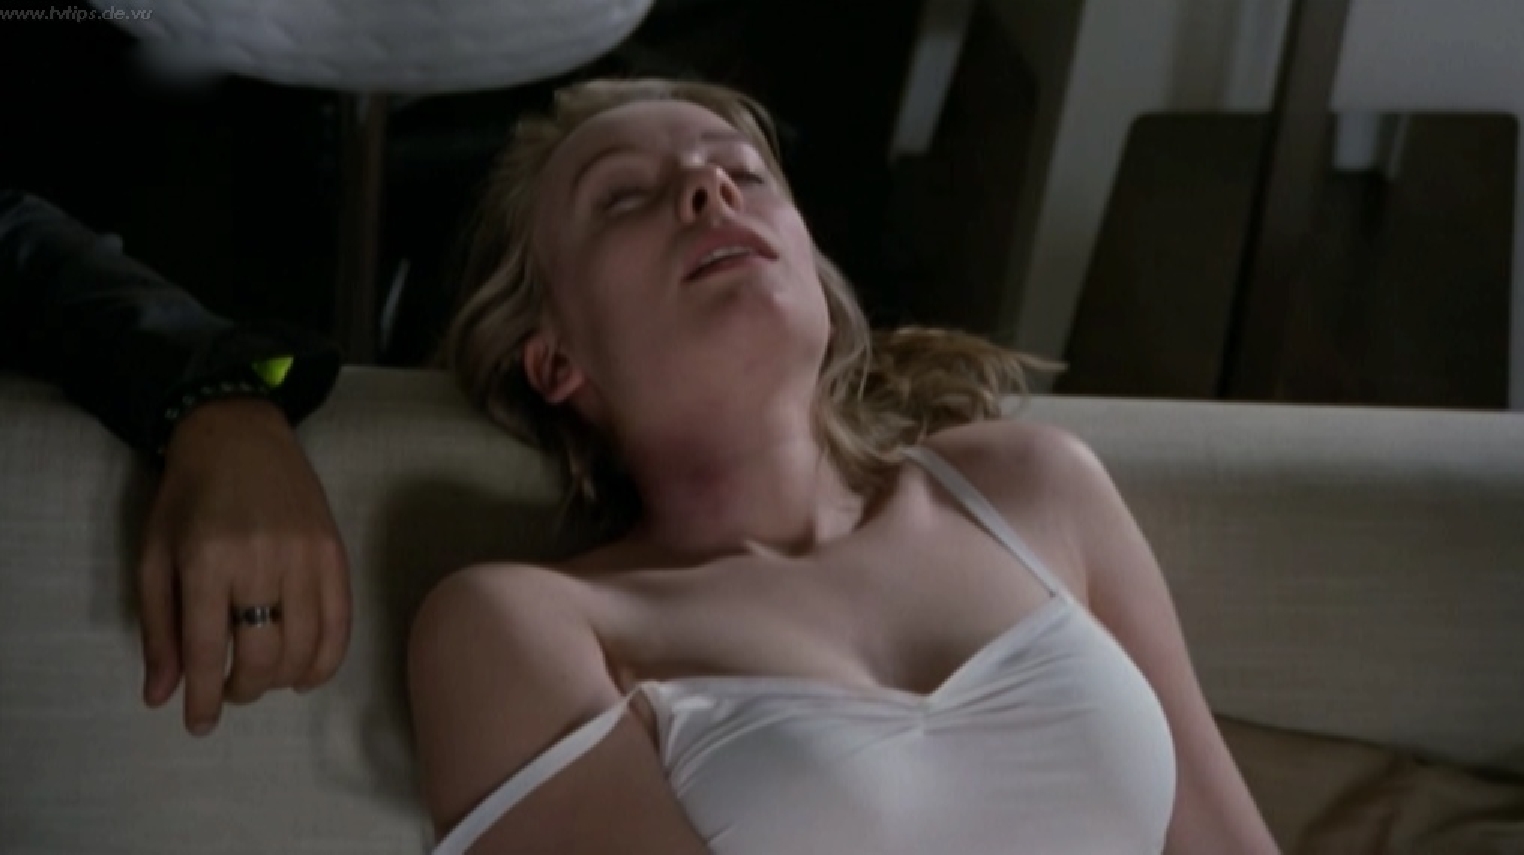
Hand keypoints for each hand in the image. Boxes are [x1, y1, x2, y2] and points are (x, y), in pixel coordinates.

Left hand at [138, 397, 350, 735]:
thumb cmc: (187, 497)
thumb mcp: (154, 558)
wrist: (239, 436)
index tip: (197, 724)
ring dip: (282, 679)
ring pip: (304, 646)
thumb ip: (159, 629)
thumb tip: (162, 695)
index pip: (208, 650)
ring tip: (263, 679)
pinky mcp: (335, 554)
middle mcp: (260, 562)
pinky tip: (305, 675)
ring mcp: (306, 557)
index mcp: (206, 562)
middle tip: (230, 691)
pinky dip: (326, 660)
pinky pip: (341, 624)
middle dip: (243, 689)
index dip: (202, 697)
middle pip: (262, 655)